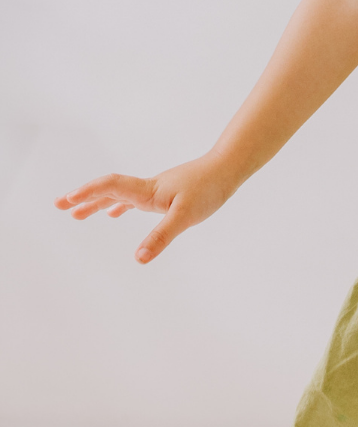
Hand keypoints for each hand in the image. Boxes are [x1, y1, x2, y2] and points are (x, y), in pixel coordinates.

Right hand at [54, 152, 238, 263]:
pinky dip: (119, 205)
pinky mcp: (166, 192)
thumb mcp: (185, 216)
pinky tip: (115, 213)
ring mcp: (156, 189)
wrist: (228, 167)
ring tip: (77, 214)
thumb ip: (161, 236)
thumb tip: (138, 259)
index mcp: (148, 191)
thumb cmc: (209, 188)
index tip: (67, 201)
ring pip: (120, 195)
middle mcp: (148, 188)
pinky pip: (134, 198)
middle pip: (109, 189)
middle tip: (59, 205)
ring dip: (97, 203)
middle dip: (84, 198)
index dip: (89, 193)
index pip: (112, 187)